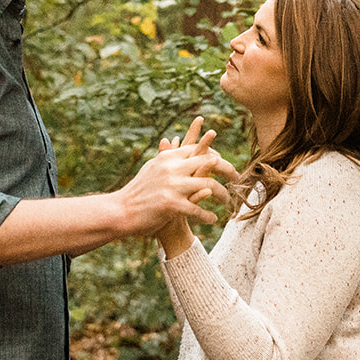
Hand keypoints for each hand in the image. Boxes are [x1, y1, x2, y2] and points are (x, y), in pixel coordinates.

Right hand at [117, 116, 237, 238]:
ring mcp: (173, 186)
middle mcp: (172, 167)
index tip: (226, 163)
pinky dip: (208, 215)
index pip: (199, 149)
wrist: (121, 210)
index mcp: (168, 157)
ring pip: (209, 186)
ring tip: (229, 203)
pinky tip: (214, 220)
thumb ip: (166, 155)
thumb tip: (173, 139)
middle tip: (238, 179)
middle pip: (210, 162)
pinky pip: (198, 210)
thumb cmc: (138, 191)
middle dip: (228, 170)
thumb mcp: (153, 168)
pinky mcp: (172, 204)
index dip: (215, 155)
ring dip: (223, 195)